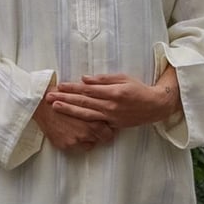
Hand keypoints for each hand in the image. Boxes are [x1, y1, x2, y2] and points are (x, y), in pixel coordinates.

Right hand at [33, 93, 115, 151]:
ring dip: (87, 137)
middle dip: (100, 134)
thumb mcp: (83, 99)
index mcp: (93, 121)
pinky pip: (76, 147)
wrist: (40, 104)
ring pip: (89, 143)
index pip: (109, 132)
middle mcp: (86, 133)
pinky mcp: (65, 145)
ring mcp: (75, 140)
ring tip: (79, 127)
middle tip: (94, 127)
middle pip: (102, 139)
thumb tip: (105, 110)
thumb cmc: (61, 97)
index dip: (108, 128)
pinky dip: (75, 140)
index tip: (106, 126)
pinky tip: (70, 130)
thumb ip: (96, 107)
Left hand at [45, 69, 180, 129]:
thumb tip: (84, 79)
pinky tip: (71, 118)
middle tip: (49, 97)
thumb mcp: (123, 78)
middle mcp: (111, 106)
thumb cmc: (138, 89)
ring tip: (55, 107)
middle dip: (65, 98)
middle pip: (83, 102)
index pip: (88, 89)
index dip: (73, 87)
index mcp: (113, 92)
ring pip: (86, 114)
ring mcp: (111, 117)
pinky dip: (81, 120)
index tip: (60, 85)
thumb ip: (103, 79)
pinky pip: (94, 123)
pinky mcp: (112, 125)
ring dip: (69, 110)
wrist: (154, 106)